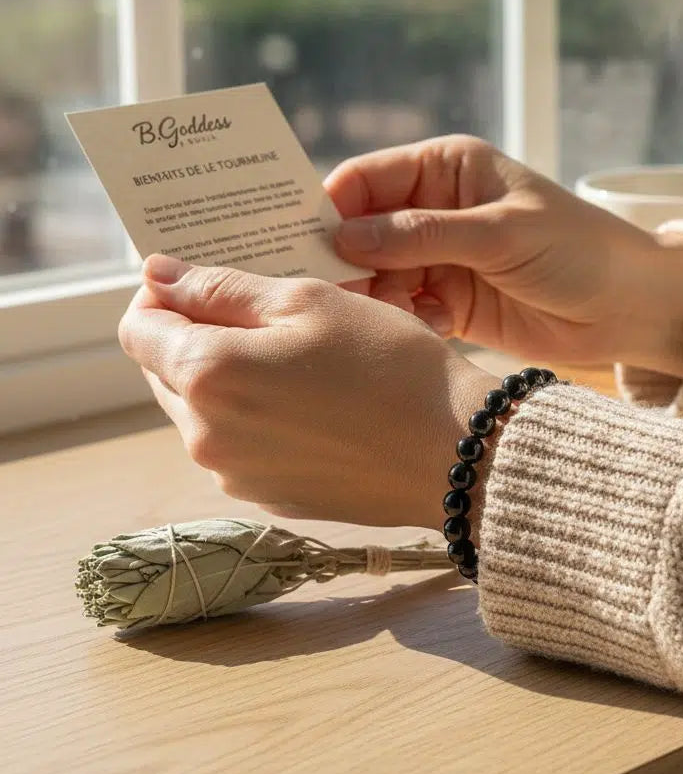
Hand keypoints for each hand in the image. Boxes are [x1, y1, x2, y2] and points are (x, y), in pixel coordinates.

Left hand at [118, 255, 496, 527]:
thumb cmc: (390, 365)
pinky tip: (314, 404)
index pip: (137, 329)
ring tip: (299, 361)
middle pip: (165, 371)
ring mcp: (234, 474)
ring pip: (202, 410)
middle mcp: (204, 435)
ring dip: (229, 379)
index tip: (200, 283)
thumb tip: (158, 276)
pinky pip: (239, 445)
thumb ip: (222, 288)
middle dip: (197, 336)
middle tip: (264, 316)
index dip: (161, 297)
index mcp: (206, 375)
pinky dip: (258, 418)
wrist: (454, 452)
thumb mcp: (309, 301)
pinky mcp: (267, 497)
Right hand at [327, 135, 682, 375]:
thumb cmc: (578, 250)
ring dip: (374, 297)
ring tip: (385, 315)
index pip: (368, 179)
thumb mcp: (501, 233)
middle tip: (324, 291)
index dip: (332, 208)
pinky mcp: (450, 301)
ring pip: (378, 275)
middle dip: (345, 260)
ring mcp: (441, 257)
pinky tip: (427, 328)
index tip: (300, 243)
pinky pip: (405, 308)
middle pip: (364, 230)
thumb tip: (345, 236)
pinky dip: (404, 320)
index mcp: (447, 169)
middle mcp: (436, 209)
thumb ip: (423, 235)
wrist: (629, 308)